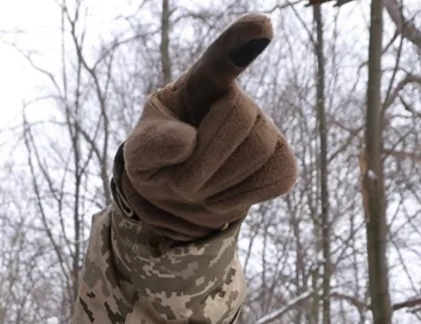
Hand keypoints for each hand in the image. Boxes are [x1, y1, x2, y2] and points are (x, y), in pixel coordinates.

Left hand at [115, 13, 296, 238]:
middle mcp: (239, 100)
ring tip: (198, 188)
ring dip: (218, 185)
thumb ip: (152, 144)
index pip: (221, 58)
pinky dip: (243, 196)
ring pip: (258, 152)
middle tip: (179, 181)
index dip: (241, 41)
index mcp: (201, 86)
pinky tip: (222, 195)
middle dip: (202, 161)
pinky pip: (278, 178)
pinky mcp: (280, 161)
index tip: (261, 26)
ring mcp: (265, 129)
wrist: (177, 200)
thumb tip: (188, 142)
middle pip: (239, 118)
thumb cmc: (159, 164)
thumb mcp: (139, 154)